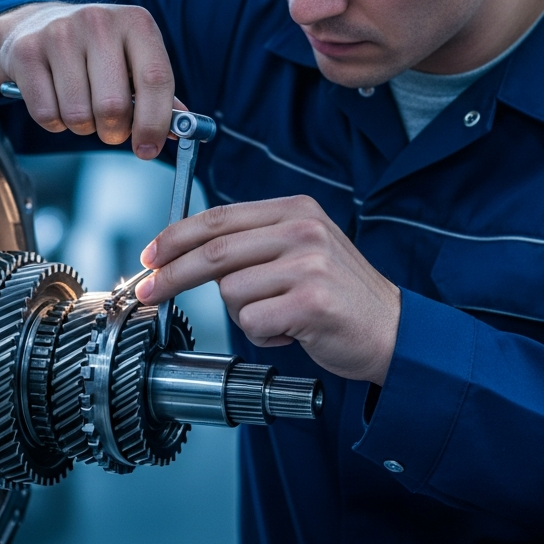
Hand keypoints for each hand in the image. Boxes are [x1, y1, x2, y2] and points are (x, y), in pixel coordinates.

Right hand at [0, 0, 176, 158]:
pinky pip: (47, 114)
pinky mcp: (26, 52)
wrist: (37, 24)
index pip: (155, 80)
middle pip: (113, 107)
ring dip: (83, 127)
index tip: (149, 149)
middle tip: (112, 130)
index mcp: (136, 22)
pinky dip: (55, 123)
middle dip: (114, 132)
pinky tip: (57, 101)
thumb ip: (158, 93)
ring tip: (82, 108)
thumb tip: (182, 130)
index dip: (155, 123)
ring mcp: (59, 33)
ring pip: (78, 115)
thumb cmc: (96, 51)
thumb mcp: (133, 58)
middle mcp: (99, 21)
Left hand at [136, 195, 400, 383]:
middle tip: (148, 292)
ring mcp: (309, 264)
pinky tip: (293, 330)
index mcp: (295, 209)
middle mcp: (303, 229)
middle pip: (213, 251)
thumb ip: (253, 243)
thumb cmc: (339, 295)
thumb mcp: (301, 249)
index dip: (175, 237)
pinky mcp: (312, 301)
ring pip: (231, 293)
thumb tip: (186, 253)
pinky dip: (264, 334)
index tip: (150, 255)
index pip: (218, 217)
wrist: (395, 332)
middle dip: (171, 275)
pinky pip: (253, 322)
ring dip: (244, 315)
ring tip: (279, 316)